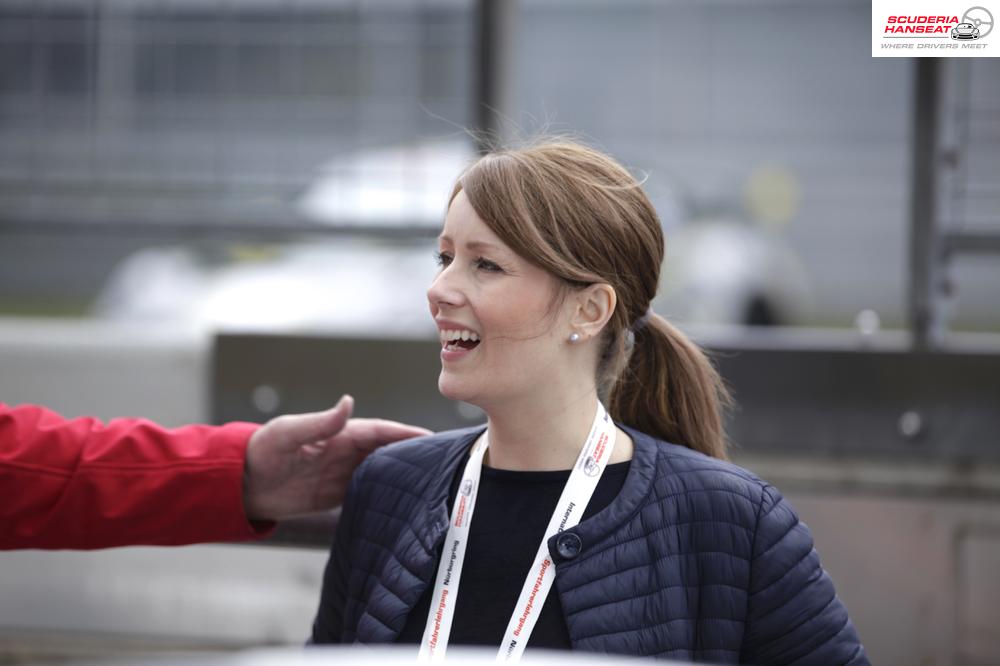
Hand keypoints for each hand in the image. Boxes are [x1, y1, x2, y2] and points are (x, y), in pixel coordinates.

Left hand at [242, 396, 430, 520]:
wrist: (242, 484)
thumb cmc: (262, 452)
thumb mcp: (289, 433)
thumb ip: (320, 421)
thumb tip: (349, 402)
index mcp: (340, 434)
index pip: (382, 431)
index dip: (408, 433)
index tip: (435, 438)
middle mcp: (346, 452)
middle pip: (389, 451)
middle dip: (415, 453)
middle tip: (445, 461)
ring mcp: (343, 473)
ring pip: (382, 472)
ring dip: (404, 475)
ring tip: (433, 483)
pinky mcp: (336, 494)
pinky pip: (368, 492)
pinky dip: (386, 495)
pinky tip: (403, 503)